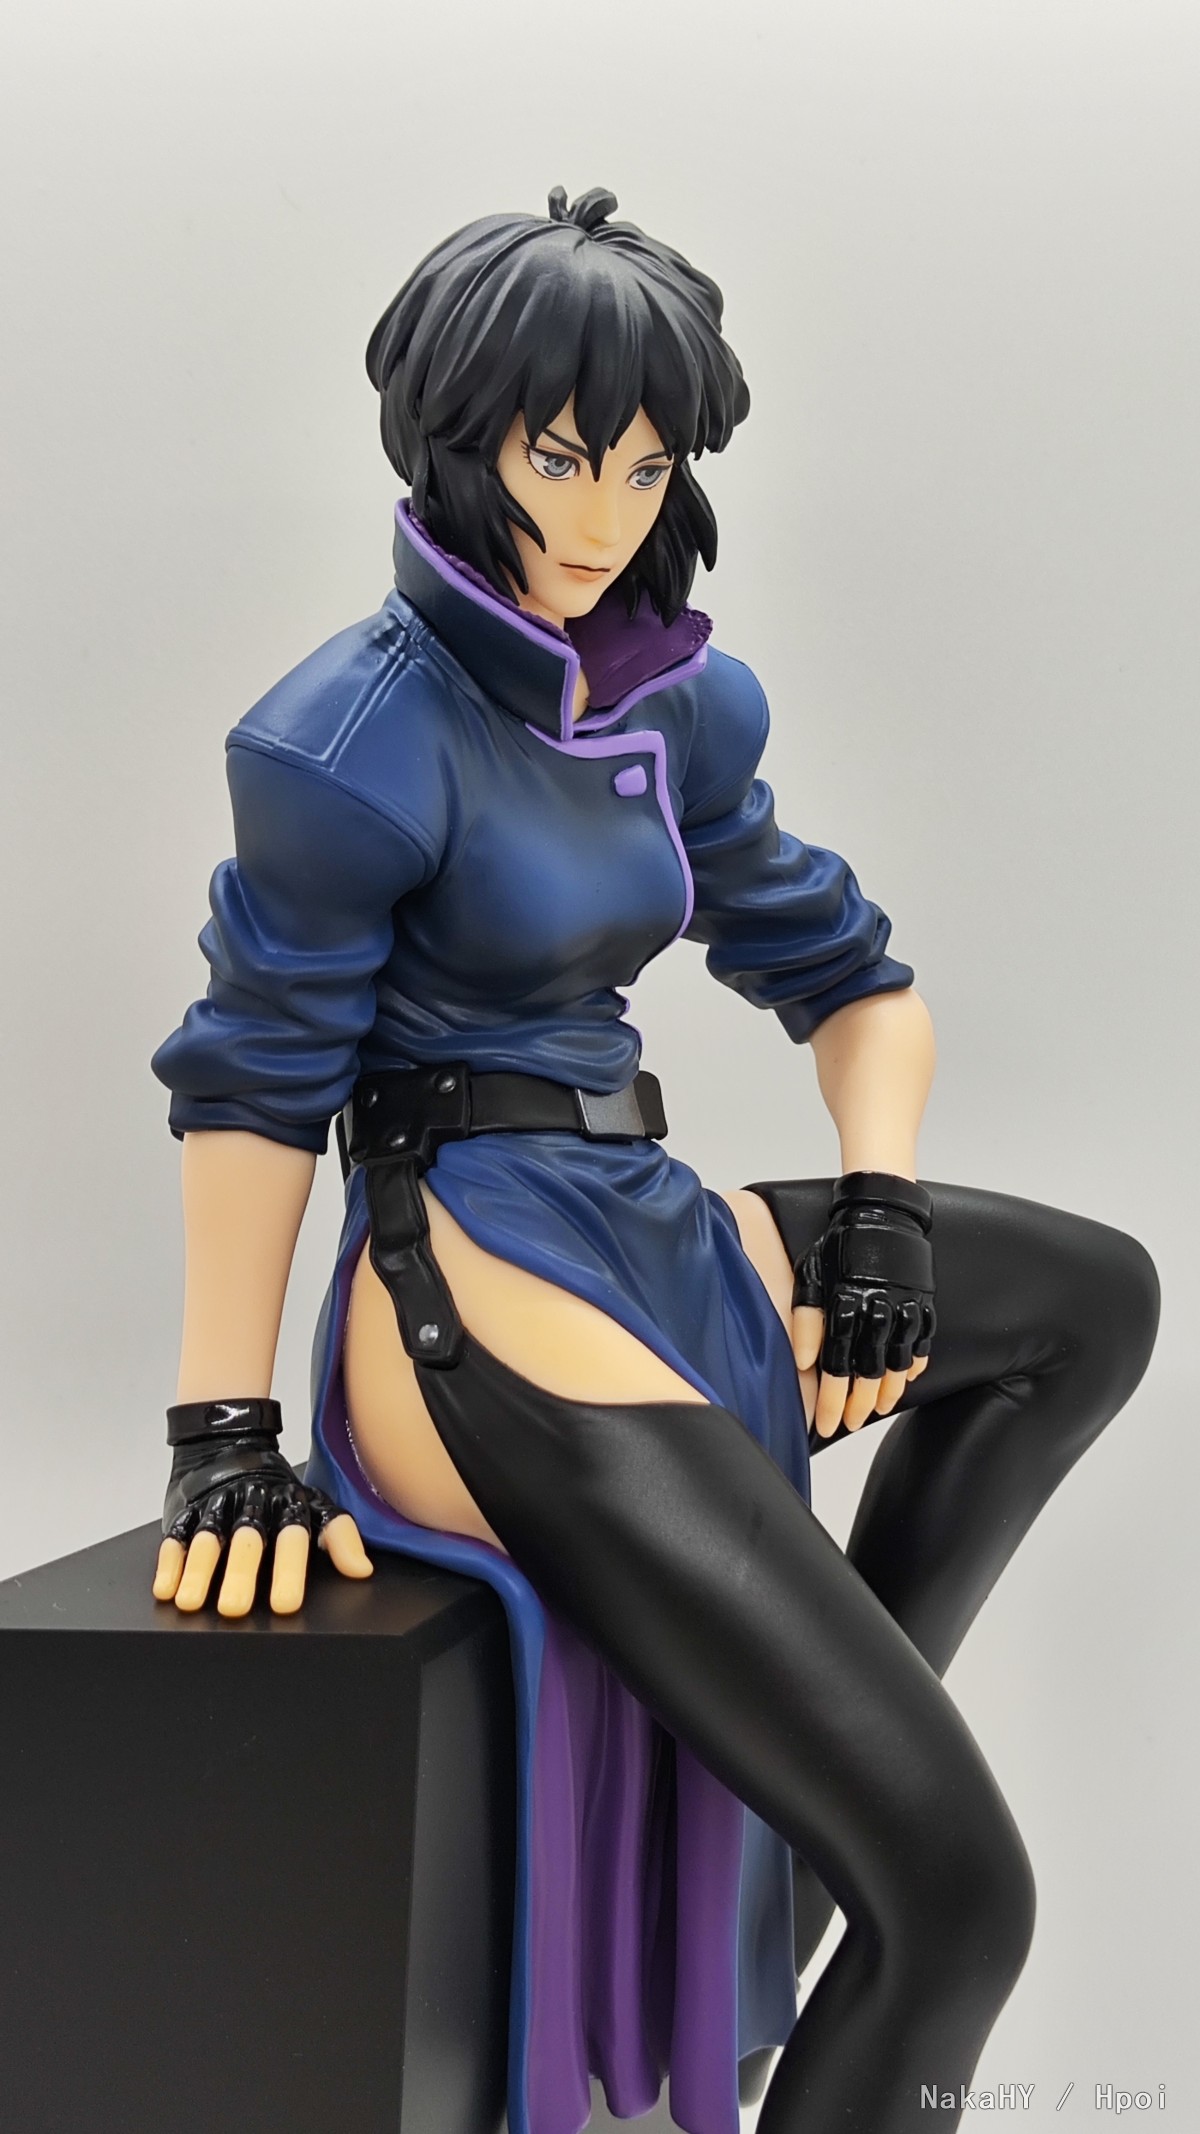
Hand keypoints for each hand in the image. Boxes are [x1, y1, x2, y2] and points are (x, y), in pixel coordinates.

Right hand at [151, 1397, 372, 1617]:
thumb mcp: (315, 1506)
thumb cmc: (278, 1491)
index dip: (289, 1570)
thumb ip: (340, 1537)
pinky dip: (170, 1562)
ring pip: (206, 1539)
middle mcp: (250, 1506)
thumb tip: (362, 1570)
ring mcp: (215, 1508)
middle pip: (246, 1541)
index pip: (291, 1537)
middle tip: (235, 1608)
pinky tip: (166, 1589)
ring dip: (199, 1571)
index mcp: (286, 1506)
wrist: (228, 1442)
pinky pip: (175, 1537)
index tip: (285, 1604)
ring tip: (192, 1602)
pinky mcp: (184, 1512)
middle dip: (240, 1573)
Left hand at [789, 1172, 935, 1439]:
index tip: (827, 1424)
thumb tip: (805, 1362)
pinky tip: (910, 1378)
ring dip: (890, 1390)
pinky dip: (918, 1361)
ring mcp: (904, 1306)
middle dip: (859, 1403)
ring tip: (880, 1409)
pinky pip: (924, 1338)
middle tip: (851, 1422)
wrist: (881, 1212)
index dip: (832, 1400)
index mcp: (846, 1306)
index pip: (837, 1365)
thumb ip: (807, 1319)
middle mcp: (877, 1311)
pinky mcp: (923, 1299)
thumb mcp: (812, 1275)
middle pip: (869, 1370)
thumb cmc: (840, 1245)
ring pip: (899, 1361)